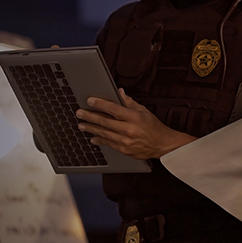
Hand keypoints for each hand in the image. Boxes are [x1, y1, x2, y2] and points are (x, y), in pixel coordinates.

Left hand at [75, 88, 196, 158]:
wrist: (162, 144)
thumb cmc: (154, 126)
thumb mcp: (143, 111)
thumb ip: (129, 102)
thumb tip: (119, 93)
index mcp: (134, 117)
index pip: (113, 109)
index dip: (100, 104)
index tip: (90, 101)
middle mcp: (129, 129)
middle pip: (105, 121)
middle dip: (90, 116)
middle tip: (79, 113)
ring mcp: (125, 141)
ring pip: (104, 133)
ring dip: (91, 128)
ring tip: (81, 125)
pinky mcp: (124, 150)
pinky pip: (108, 144)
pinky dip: (99, 140)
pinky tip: (93, 137)